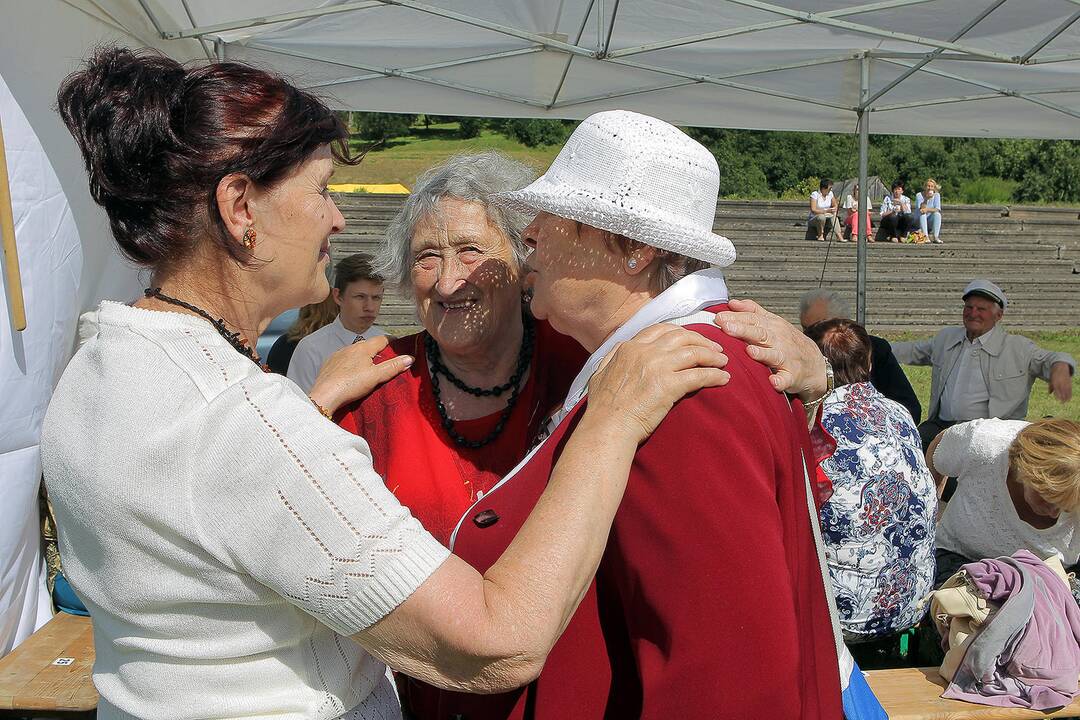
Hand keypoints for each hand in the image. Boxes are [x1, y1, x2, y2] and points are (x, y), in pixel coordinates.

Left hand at [309, 336, 412, 412]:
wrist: (325, 395)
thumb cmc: (351, 384)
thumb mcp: (376, 376)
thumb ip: (393, 366)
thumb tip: (410, 357)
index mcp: (363, 347)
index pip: (382, 339)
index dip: (392, 341)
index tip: (399, 344)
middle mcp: (349, 347)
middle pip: (368, 345)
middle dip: (378, 350)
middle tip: (387, 359)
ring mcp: (338, 355)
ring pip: (355, 352)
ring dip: (363, 357)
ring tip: (370, 367)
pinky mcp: (329, 364)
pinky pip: (344, 360)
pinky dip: (351, 363)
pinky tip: (352, 373)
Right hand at [586, 324, 729, 443]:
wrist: (607, 426)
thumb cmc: (602, 408)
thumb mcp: (600, 373)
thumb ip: (612, 358)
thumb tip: (620, 352)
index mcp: (629, 348)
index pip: (661, 330)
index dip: (680, 332)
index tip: (691, 338)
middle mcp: (645, 352)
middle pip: (681, 336)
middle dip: (701, 340)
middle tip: (714, 348)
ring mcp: (657, 367)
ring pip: (694, 352)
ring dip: (712, 355)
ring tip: (723, 362)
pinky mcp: (669, 385)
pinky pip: (699, 375)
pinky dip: (714, 375)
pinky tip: (723, 379)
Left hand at [712, 298, 827, 401]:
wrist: (815, 364)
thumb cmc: (788, 343)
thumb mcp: (773, 323)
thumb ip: (752, 312)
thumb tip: (731, 303)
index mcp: (772, 327)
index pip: (753, 319)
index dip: (736, 318)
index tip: (719, 318)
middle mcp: (779, 341)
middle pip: (760, 334)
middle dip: (744, 331)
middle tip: (726, 328)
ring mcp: (786, 359)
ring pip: (774, 355)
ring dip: (762, 354)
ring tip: (749, 351)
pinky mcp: (792, 376)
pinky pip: (786, 379)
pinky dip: (780, 381)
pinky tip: (773, 382)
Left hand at [1049, 363, 1073, 402]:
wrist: (1061, 368)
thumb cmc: (1054, 375)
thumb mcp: (1051, 380)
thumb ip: (1050, 387)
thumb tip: (1049, 393)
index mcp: (1056, 382)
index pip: (1057, 390)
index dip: (1058, 395)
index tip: (1058, 400)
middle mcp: (1061, 383)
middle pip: (1063, 392)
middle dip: (1063, 397)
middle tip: (1062, 403)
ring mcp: (1066, 383)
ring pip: (1067, 391)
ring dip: (1067, 397)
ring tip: (1066, 402)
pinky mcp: (1069, 382)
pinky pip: (1070, 389)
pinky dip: (1070, 393)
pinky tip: (1069, 398)